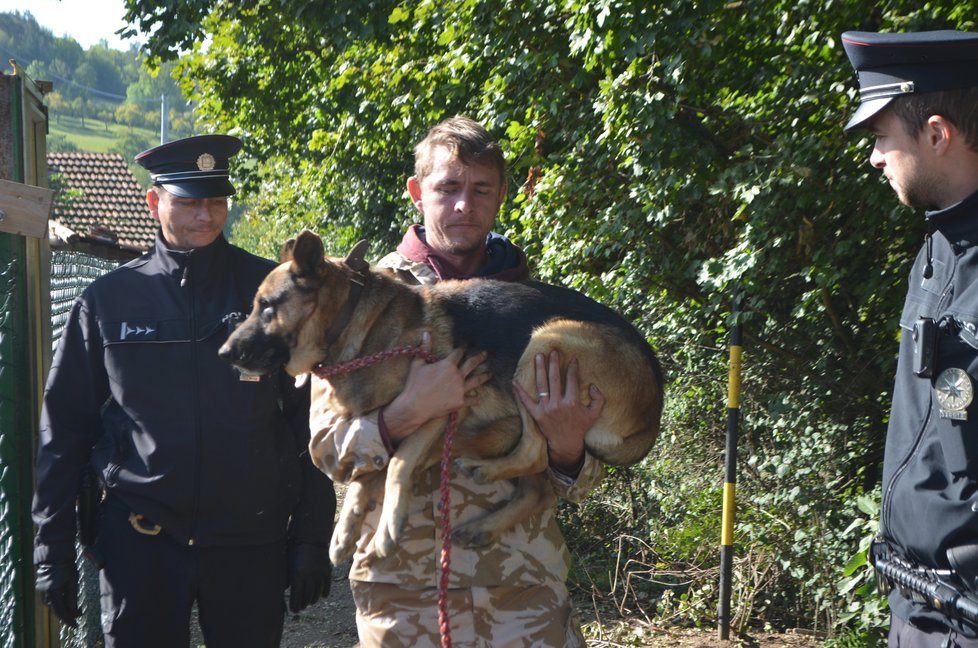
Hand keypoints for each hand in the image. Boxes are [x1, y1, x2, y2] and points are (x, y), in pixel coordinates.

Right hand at [36, 562, 79, 627]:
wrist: (53, 554)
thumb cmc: (65, 566)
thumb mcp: (72, 582)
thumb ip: (72, 598)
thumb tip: (75, 613)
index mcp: (52, 593)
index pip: (61, 611)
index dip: (68, 620)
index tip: (76, 625)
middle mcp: (45, 594)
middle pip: (56, 609)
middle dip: (67, 615)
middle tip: (78, 618)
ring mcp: (42, 591)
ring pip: (53, 605)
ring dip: (62, 609)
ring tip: (74, 611)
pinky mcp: (42, 587)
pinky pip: (50, 599)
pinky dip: (58, 603)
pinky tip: (65, 602)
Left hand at [287, 542, 331, 613]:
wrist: (309, 537)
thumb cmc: (294, 551)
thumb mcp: (288, 564)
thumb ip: (288, 578)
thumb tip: (286, 590)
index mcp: (298, 575)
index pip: (297, 596)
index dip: (295, 605)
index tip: (293, 610)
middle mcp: (309, 576)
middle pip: (307, 596)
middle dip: (303, 604)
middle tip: (301, 608)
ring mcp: (319, 573)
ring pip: (317, 592)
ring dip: (313, 599)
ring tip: (310, 602)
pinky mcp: (326, 569)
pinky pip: (327, 585)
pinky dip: (324, 592)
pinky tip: (322, 596)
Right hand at [382, 331, 490, 443]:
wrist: (415, 406)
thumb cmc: (415, 384)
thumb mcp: (418, 364)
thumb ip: (425, 348)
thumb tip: (427, 333)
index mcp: (448, 365)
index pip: (458, 353)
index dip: (461, 349)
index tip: (465, 347)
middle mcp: (457, 376)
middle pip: (471, 364)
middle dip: (479, 358)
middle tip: (485, 354)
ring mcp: (460, 389)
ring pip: (476, 381)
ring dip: (484, 377)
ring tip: (489, 374)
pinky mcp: (460, 401)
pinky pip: (472, 399)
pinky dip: (476, 399)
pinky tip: (480, 398)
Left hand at [513, 350, 604, 473]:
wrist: (566, 443)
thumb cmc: (580, 427)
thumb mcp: (594, 414)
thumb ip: (599, 399)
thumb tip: (593, 385)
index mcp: (572, 402)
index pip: (571, 379)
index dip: (572, 368)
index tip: (572, 359)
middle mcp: (557, 404)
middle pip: (554, 378)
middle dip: (554, 363)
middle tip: (553, 351)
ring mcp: (545, 409)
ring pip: (541, 385)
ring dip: (539, 369)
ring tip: (538, 356)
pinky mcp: (536, 414)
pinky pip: (526, 401)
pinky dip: (519, 391)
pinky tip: (514, 380)